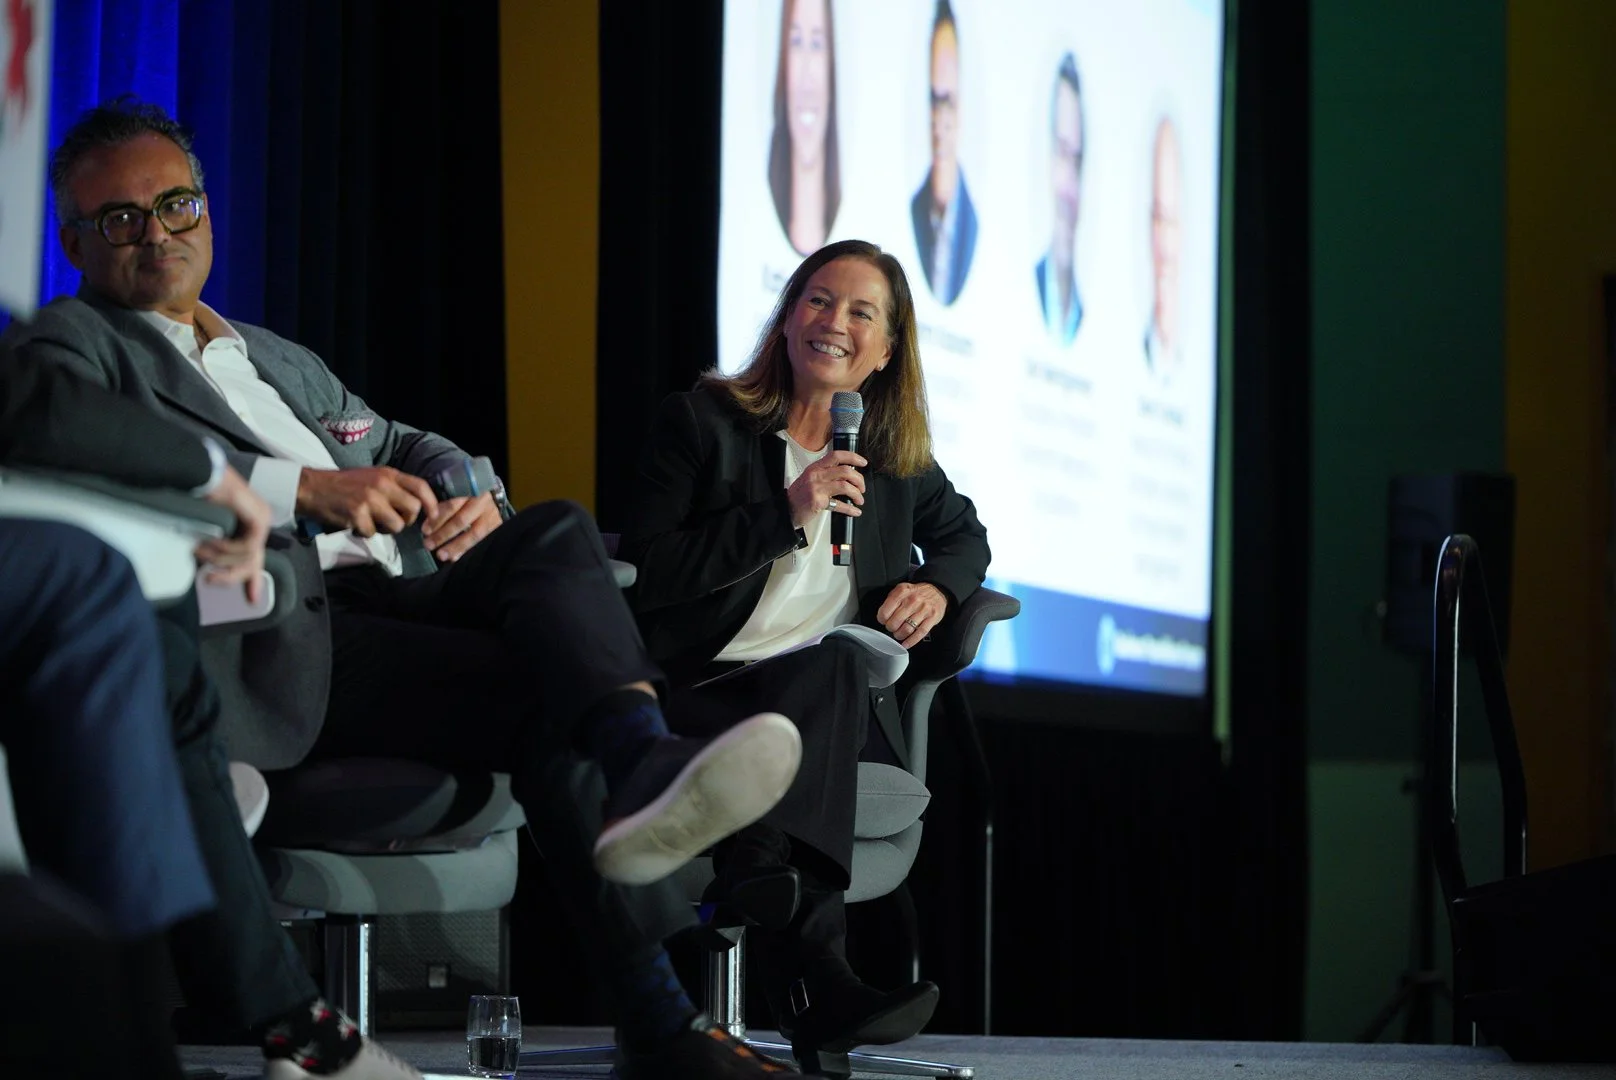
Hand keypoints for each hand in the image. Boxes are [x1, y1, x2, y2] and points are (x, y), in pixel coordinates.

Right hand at [195, 466, 269, 604]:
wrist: (198, 474)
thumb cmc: (197, 496)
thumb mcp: (206, 530)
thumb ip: (214, 549)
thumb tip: (210, 569)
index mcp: (247, 525)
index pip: (253, 558)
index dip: (250, 579)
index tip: (251, 599)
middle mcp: (258, 523)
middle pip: (252, 562)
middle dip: (232, 576)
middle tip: (210, 580)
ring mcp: (261, 519)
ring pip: (247, 557)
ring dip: (220, 557)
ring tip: (200, 549)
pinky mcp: (259, 518)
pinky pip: (246, 546)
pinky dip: (226, 548)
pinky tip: (211, 540)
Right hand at [295, 466, 437, 536]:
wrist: (311, 487)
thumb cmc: (343, 484)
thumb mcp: (372, 476)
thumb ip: (393, 487)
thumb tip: (416, 506)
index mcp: (387, 474)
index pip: (420, 486)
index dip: (432, 503)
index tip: (433, 516)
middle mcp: (382, 484)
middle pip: (413, 509)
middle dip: (407, 521)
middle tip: (393, 522)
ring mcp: (370, 499)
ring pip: (396, 525)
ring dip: (386, 530)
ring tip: (371, 523)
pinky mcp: (357, 514)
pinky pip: (372, 533)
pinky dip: (364, 533)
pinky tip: (353, 523)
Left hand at [422, 493, 501, 561]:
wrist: (489, 494)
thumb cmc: (466, 494)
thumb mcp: (454, 492)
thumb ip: (443, 504)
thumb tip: (426, 525)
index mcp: (468, 489)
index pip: (451, 505)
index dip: (437, 519)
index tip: (425, 530)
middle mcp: (482, 501)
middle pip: (461, 520)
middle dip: (443, 534)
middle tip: (429, 545)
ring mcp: (492, 514)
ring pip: (474, 533)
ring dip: (456, 546)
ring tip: (442, 555)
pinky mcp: (497, 525)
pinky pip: (482, 540)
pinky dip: (467, 550)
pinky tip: (455, 557)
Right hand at [786, 450, 866, 527]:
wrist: (786, 510)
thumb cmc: (798, 496)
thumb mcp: (810, 478)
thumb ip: (825, 474)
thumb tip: (847, 475)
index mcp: (816, 467)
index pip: (836, 455)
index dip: (853, 457)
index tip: (863, 462)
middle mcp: (816, 475)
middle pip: (845, 471)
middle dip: (859, 479)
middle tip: (862, 487)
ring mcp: (817, 488)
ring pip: (845, 486)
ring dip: (857, 494)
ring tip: (859, 500)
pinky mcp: (818, 501)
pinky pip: (839, 504)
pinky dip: (850, 509)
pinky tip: (855, 511)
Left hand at [877, 582, 946, 649]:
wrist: (937, 591)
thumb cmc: (917, 593)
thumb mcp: (902, 589)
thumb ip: (891, 600)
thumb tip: (883, 614)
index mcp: (902, 592)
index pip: (885, 611)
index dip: (882, 619)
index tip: (883, 621)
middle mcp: (913, 600)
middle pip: (895, 622)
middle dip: (891, 628)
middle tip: (892, 627)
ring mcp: (923, 610)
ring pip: (906, 629)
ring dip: (899, 635)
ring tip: (899, 634)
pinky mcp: (932, 618)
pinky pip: (920, 633)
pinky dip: (911, 641)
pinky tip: (906, 643)